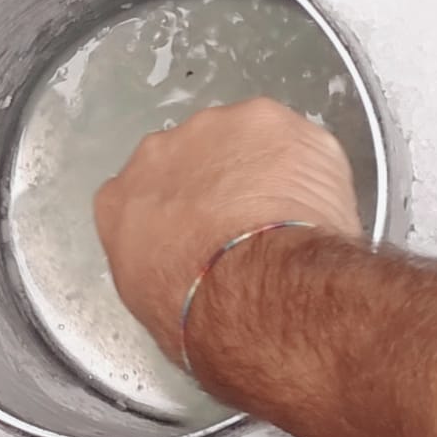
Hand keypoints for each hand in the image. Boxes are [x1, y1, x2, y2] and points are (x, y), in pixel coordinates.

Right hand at [93, 98, 362, 363]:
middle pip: (192, 159)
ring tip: (289, 218)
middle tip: (250, 227)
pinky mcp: (269, 121)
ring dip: (265, 171)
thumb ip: (156, 266)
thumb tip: (184, 272)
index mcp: (120, 201)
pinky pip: (296, 142)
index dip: (179, 215)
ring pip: (245, 141)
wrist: (248, 291)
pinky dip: (310, 167)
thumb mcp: (151, 307)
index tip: (202, 235)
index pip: (145, 197)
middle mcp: (158, 153)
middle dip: (220, 184)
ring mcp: (214, 129)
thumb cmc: (199, 316)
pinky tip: (317, 207)